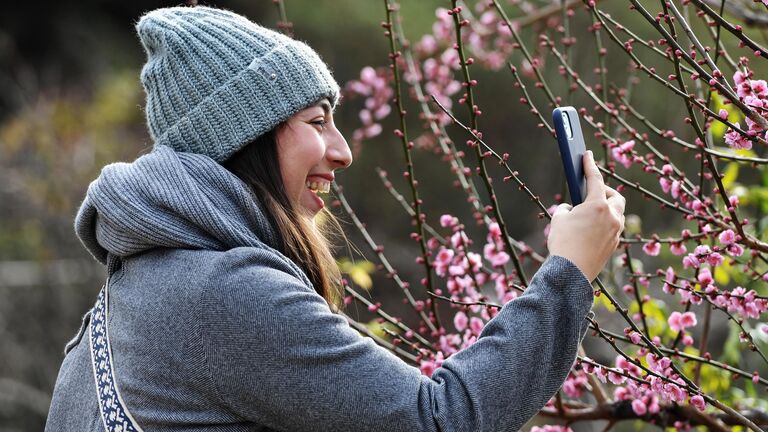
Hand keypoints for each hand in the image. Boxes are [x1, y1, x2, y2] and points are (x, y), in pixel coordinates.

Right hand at [547, 150, 625, 280]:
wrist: (570, 272)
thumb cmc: (563, 243)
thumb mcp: (559, 219)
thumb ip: (568, 209)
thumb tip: (574, 210)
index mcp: (597, 205)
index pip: (594, 178)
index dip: (589, 165)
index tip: (586, 155)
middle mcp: (611, 215)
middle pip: (614, 196)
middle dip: (604, 192)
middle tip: (591, 192)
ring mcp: (615, 231)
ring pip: (616, 213)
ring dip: (606, 208)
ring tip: (591, 212)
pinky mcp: (614, 244)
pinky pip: (613, 228)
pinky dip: (604, 223)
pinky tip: (591, 229)